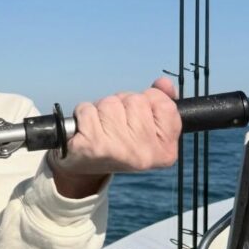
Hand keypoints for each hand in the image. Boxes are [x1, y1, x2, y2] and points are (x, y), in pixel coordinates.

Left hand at [50, 77, 180, 198]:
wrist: (85, 166)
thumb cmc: (119, 142)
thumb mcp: (146, 127)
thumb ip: (161, 103)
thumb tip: (163, 83)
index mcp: (165, 152)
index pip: (166, 105)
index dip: (149, 101)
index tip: (138, 117)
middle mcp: (144, 154)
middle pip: (136, 100)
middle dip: (122, 104)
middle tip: (115, 125)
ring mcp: (118, 150)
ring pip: (111, 102)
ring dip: (102, 109)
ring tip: (101, 127)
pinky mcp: (92, 146)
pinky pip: (88, 109)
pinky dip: (83, 113)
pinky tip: (86, 130)